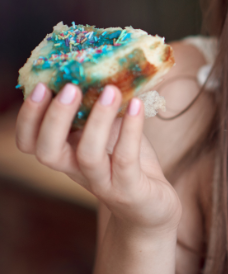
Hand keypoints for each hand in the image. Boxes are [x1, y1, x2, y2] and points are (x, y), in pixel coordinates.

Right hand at [16, 83, 181, 234]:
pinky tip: (137, 106)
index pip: (30, 142)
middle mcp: (78, 171)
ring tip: (110, 90)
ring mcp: (104, 183)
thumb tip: (105, 65)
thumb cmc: (130, 164)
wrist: (153, 209)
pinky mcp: (130, 190)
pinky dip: (131, 130)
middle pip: (48, 152)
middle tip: (69, 86)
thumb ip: (102, 109)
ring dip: (96, 120)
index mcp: (67, 155)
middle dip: (54, 118)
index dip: (29, 117)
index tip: (39, 85)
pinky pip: (126, 159)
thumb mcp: (112, 133)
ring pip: (87, 155)